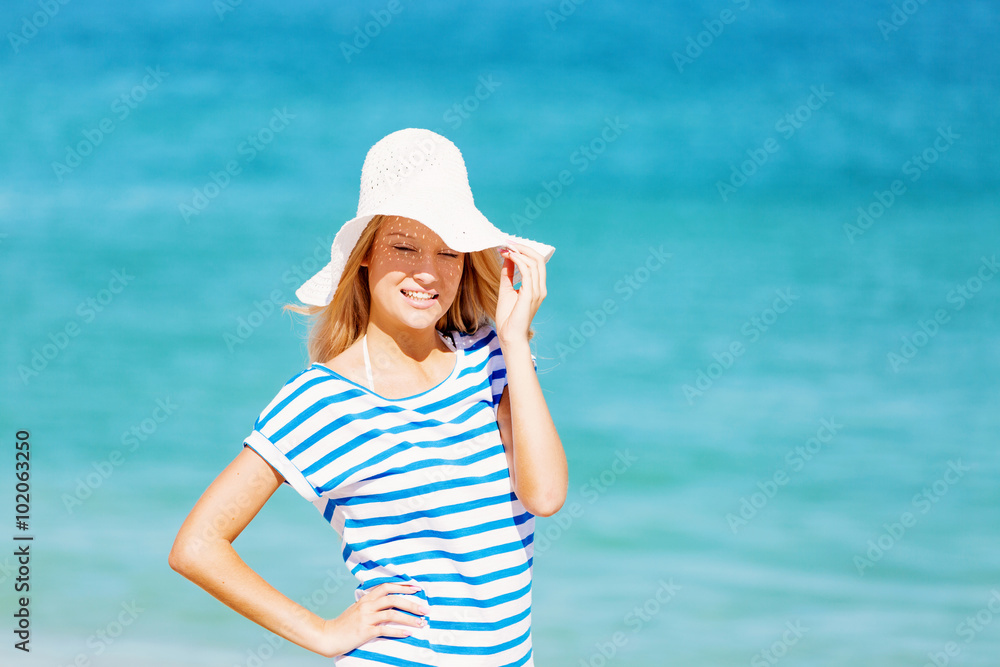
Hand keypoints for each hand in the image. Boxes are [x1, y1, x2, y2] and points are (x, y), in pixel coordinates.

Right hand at [314, 583, 429, 657]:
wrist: (328, 636)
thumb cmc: (345, 624)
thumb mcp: (357, 608)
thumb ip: (371, 603)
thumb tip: (388, 601)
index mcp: (366, 598)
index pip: (387, 586)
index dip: (403, 586)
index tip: (418, 588)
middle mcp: (367, 605)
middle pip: (393, 599)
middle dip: (412, 603)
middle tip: (425, 608)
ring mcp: (366, 618)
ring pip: (392, 614)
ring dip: (409, 618)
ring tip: (421, 623)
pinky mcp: (365, 631)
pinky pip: (385, 630)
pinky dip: (398, 631)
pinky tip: (408, 633)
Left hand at [496, 243, 546, 346]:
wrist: (509, 335)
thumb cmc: (508, 317)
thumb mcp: (507, 289)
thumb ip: (508, 274)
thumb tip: (507, 258)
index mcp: (537, 287)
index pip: (537, 263)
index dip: (525, 251)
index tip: (509, 245)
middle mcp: (540, 288)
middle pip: (538, 259)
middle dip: (524, 248)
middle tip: (508, 243)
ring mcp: (537, 292)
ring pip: (534, 263)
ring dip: (519, 252)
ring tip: (506, 249)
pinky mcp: (530, 295)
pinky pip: (527, 272)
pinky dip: (518, 261)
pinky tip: (509, 257)